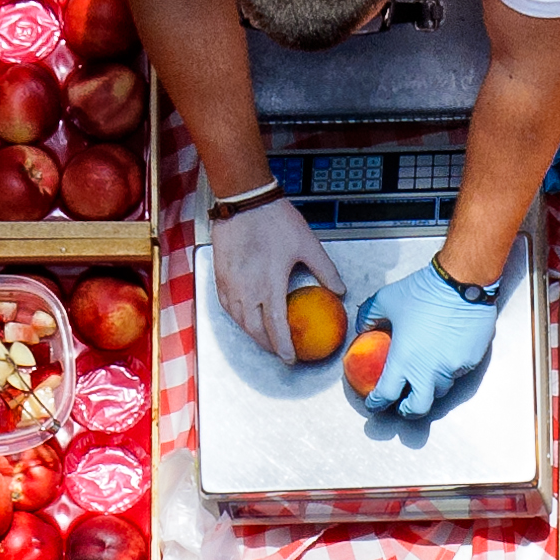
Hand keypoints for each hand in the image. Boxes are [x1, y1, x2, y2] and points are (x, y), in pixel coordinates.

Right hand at [205, 197, 347, 363]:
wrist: (243, 201)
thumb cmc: (274, 220)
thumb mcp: (307, 244)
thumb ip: (325, 270)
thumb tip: (339, 290)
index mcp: (269, 285)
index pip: (276, 327)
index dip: (284, 347)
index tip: (291, 358)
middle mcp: (247, 290)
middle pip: (255, 330)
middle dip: (268, 346)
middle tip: (280, 351)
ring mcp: (231, 285)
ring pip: (239, 321)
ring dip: (253, 334)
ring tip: (265, 338)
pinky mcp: (220, 277)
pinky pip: (228, 307)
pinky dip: (238, 318)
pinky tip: (247, 317)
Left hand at [351, 257, 501, 418]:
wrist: (462, 282)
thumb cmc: (422, 291)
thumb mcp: (386, 299)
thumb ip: (369, 316)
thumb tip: (362, 328)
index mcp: (404, 360)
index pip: (387, 395)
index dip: (377, 403)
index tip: (374, 403)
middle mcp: (428, 371)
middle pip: (418, 408)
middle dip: (408, 410)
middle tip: (403, 406)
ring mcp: (452, 369)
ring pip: (440, 389)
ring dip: (429, 386)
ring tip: (425, 373)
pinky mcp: (470, 362)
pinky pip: (457, 372)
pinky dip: (448, 368)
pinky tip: (445, 352)